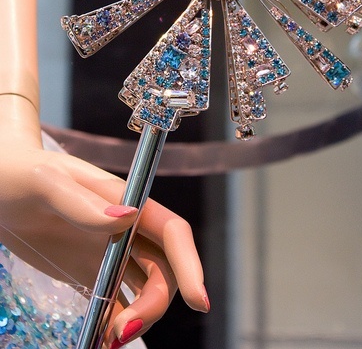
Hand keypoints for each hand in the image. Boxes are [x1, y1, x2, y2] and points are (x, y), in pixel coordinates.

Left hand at [0, 95, 208, 347]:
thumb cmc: (19, 173)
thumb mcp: (46, 182)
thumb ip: (83, 202)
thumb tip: (128, 218)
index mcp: (126, 199)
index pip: (173, 232)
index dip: (191, 264)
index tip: (198, 302)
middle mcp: (126, 227)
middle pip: (164, 270)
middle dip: (155, 304)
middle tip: (121, 331)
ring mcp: (110, 252)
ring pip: (146, 290)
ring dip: (138, 319)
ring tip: (107, 339)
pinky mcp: (91, 273)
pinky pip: (116, 302)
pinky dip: (115, 324)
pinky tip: (99, 337)